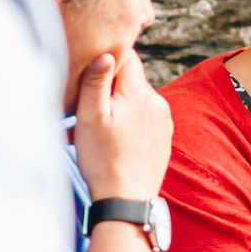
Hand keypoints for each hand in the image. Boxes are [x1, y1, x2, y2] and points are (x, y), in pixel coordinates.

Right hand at [71, 45, 172, 208]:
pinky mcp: (164, 137)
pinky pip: (145, 119)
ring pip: (137, 101)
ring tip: (98, 132)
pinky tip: (115, 143)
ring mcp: (164, 120)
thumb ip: (96, 81)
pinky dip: (129, 124)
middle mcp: (157, 101)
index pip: (127, 56)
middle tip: (86, 113)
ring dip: (118, 109)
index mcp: (139, 92)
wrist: (127, 199)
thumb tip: (106, 52)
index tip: (90, 76)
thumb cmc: (104, 159)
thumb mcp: (91, 116)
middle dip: (108, 90)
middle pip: (130, 80)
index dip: (107, 60)